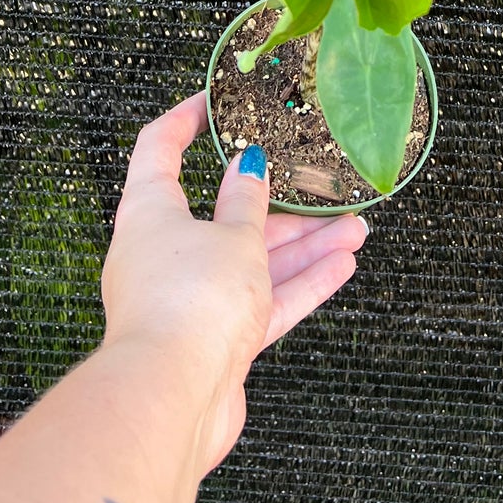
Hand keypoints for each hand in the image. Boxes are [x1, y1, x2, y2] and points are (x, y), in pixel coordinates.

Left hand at [100, 91, 366, 473]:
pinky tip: (339, 266)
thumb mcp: (232, 237)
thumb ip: (247, 202)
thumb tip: (249, 165)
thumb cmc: (188, 305)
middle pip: (223, 214)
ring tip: (353, 228)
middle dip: (278, 202)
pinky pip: (262, 303)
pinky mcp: (214, 342)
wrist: (172, 401)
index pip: (160, 150)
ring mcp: (189, 300)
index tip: (217, 101)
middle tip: (316, 182)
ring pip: (252, 261)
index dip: (187, 120)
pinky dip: (298, 284)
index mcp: (148, 214)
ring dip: (302, 245)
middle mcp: (163, 254)